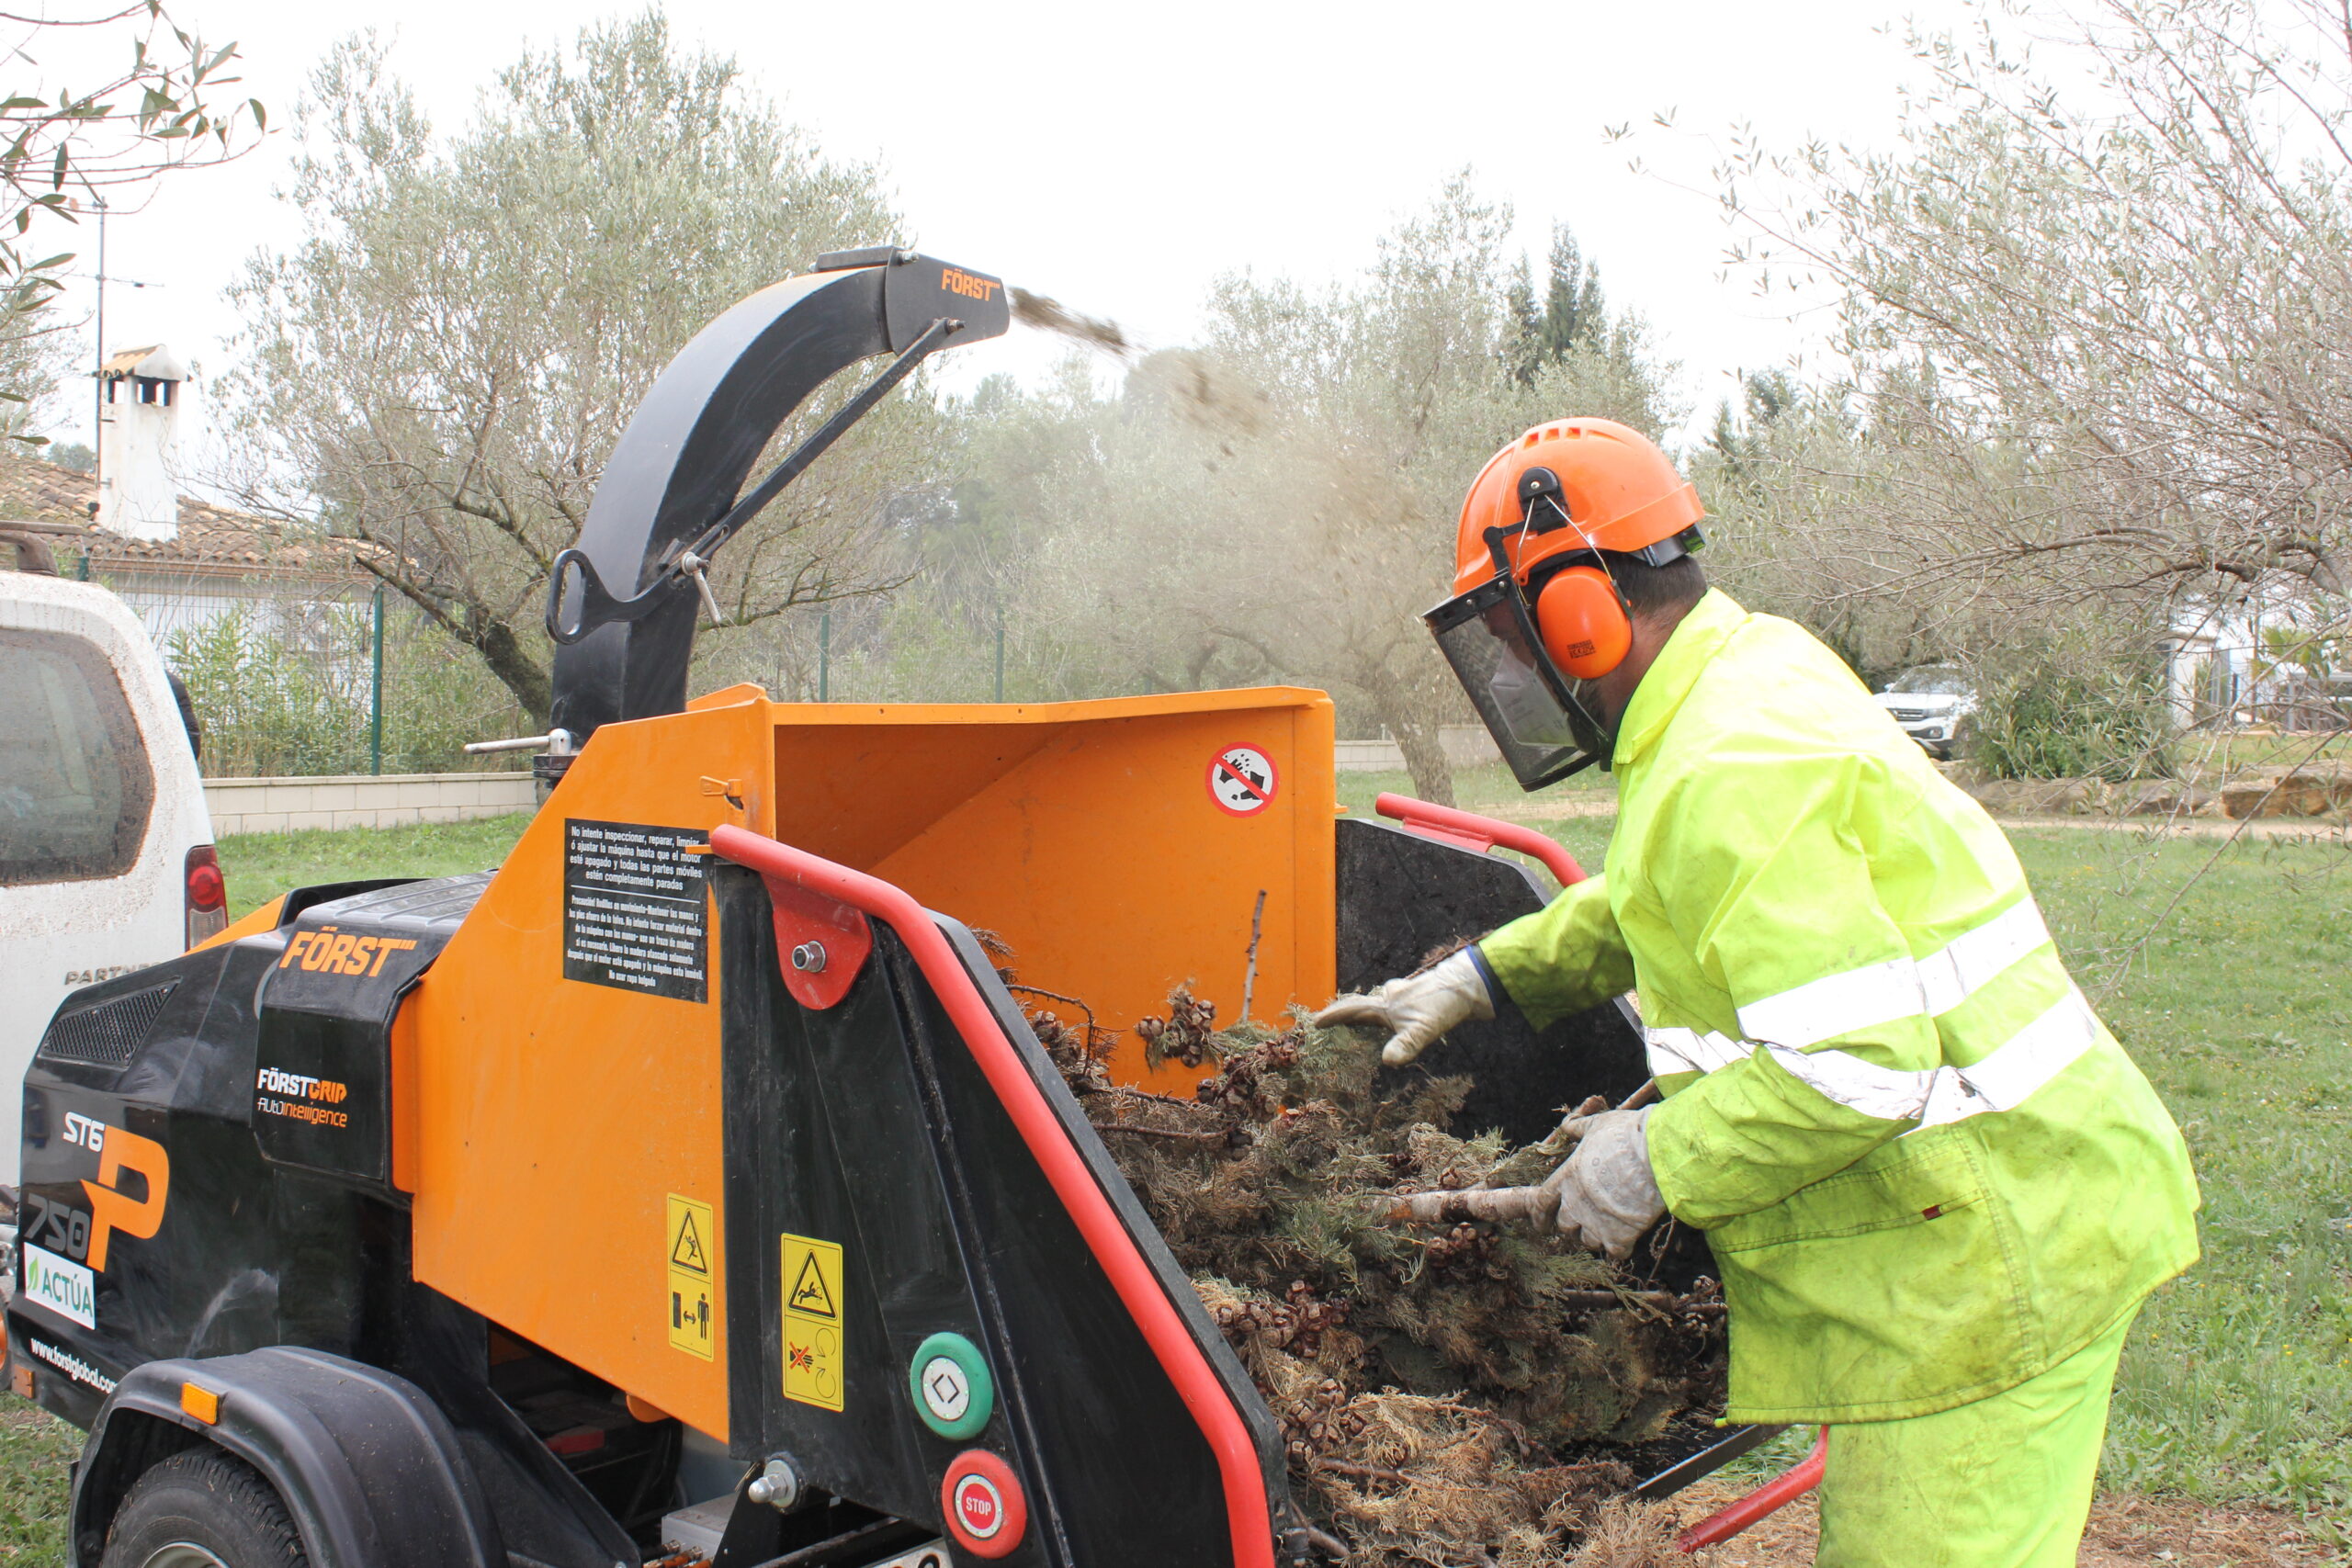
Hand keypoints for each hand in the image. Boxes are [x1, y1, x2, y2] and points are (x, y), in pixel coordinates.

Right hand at [1314, 948, 1494, 1065]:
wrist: (1471, 985)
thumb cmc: (1443, 1004)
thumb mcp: (1423, 1029)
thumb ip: (1405, 1045)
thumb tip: (1387, 1062)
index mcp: (1387, 1004)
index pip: (1353, 1010)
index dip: (1333, 1016)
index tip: (1315, 1021)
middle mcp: (1393, 998)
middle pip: (1363, 1006)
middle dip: (1348, 1014)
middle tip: (1332, 1021)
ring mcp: (1407, 997)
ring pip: (1381, 1005)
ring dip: (1371, 1014)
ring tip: (1363, 1025)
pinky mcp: (1421, 1000)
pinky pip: (1398, 1008)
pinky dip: (1392, 1016)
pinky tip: (1399, 1024)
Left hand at [1539, 1107, 1664, 1259]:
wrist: (1657, 1155)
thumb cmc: (1624, 1136)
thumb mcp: (1596, 1125)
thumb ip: (1577, 1128)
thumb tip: (1565, 1126)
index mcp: (1566, 1178)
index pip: (1540, 1203)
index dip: (1538, 1215)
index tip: (1540, 1223)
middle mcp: (1576, 1204)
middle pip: (1564, 1225)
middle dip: (1572, 1224)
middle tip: (1585, 1218)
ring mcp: (1596, 1223)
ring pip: (1587, 1241)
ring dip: (1594, 1236)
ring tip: (1607, 1226)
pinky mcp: (1620, 1236)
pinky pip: (1613, 1252)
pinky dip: (1618, 1248)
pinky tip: (1625, 1240)